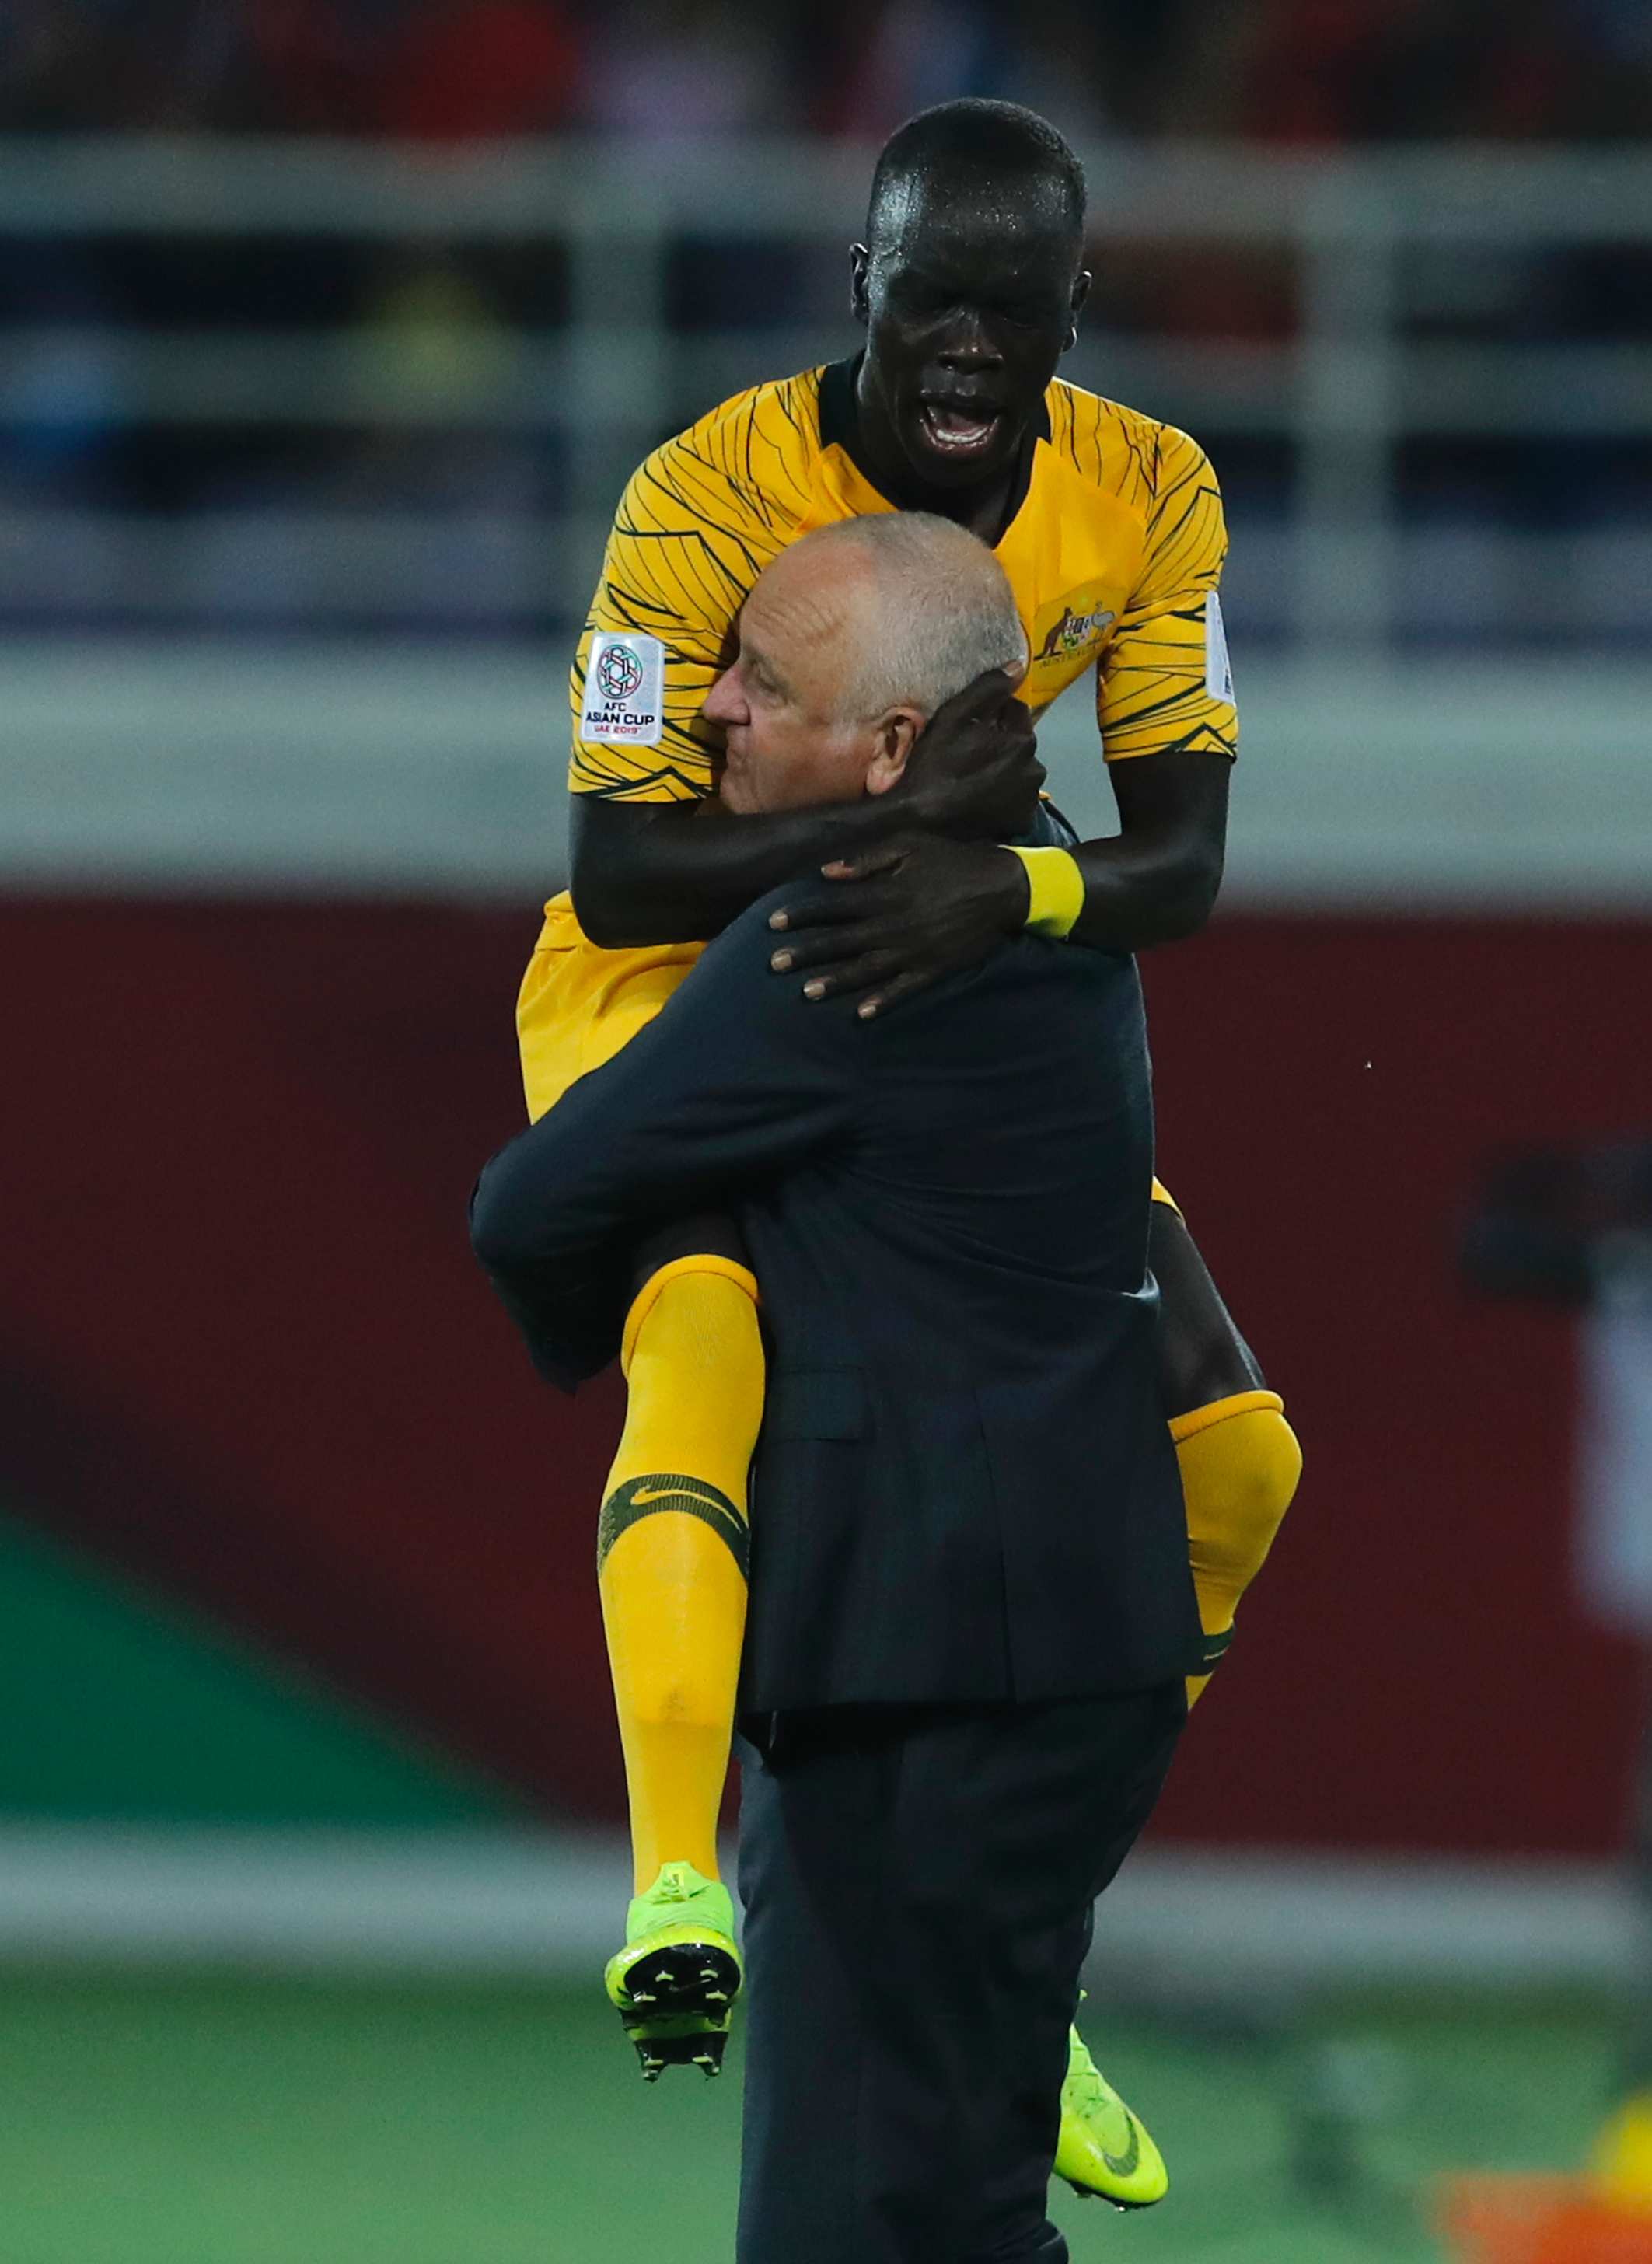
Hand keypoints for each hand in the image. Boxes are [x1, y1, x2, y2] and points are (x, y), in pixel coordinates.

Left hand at [767, 835, 1030, 1018]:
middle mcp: (896, 925)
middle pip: (842, 942)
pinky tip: (861, 1014)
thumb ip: (868, 859)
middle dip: (806, 952)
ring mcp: (915, 951)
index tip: (772, 922)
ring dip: (835, 982)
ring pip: (867, 970)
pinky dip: (883, 1002)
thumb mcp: (911, 844)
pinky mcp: (935, 968)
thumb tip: (827, 873)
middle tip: (773, 963)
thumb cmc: (953, 859)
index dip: (802, 914)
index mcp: (888, 893)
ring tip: (805, 992)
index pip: (835, 906)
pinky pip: (905, 989)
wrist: (1005, 888)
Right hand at [899, 669, 1044, 840]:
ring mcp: (1029, 799)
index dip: (992, 716)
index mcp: (1022, 739)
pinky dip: (1005, 799)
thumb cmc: (933, 766)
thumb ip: (987, 688)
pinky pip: (1016, 801)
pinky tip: (981, 801)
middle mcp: (1035, 768)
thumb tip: (1018, 666)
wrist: (920, 824)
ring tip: (973, 780)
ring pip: (1020, 772)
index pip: (1016, 711)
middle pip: (1019, 744)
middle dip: (1001, 744)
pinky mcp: (1021, 823)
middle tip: (968, 755)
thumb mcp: (952, 717)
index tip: (969, 729)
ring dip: (1005, 771)